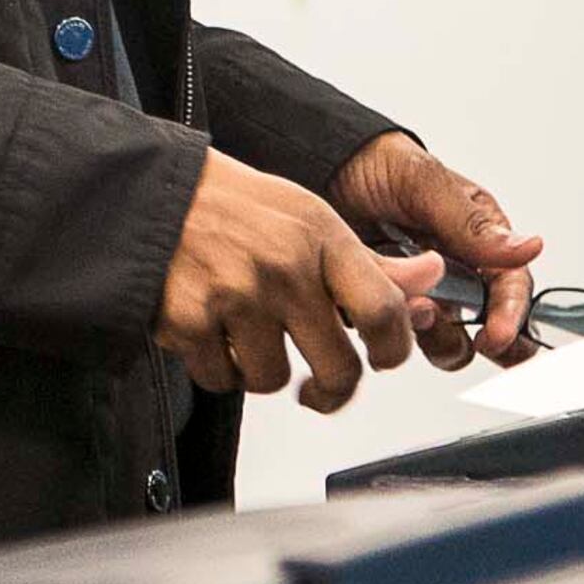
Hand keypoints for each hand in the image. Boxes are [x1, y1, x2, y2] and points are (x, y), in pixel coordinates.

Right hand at [156, 152, 447, 410]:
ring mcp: (236, 297)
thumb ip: (370, 261)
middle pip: (338, 368)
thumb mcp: (309, 217)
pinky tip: (214, 333)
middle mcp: (284, 266)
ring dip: (264, 372)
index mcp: (321, 237)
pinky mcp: (190, 323)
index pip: (384, 312)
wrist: (154, 194)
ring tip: (250, 336)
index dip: (392, 350)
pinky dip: (219, 368)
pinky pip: (222, 380)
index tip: (382, 359)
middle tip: (321, 385)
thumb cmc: (235, 205)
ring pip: (274, 381)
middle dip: (332, 389)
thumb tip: (429, 277)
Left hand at [330, 132, 545, 369]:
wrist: (316, 168)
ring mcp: (422, 291)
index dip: (509, 315)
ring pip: (447, 341)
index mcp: (478, 236)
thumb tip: (530, 247)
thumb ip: (472, 224)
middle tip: (468, 338)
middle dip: (482, 339)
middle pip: (488, 324)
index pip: (510, 285)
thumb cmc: (374, 163)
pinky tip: (379, 309)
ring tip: (411, 310)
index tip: (496, 336)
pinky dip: (393, 333)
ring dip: (435, 337)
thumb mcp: (424, 184)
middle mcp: (456, 269)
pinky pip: (399, 337)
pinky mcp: (387, 307)